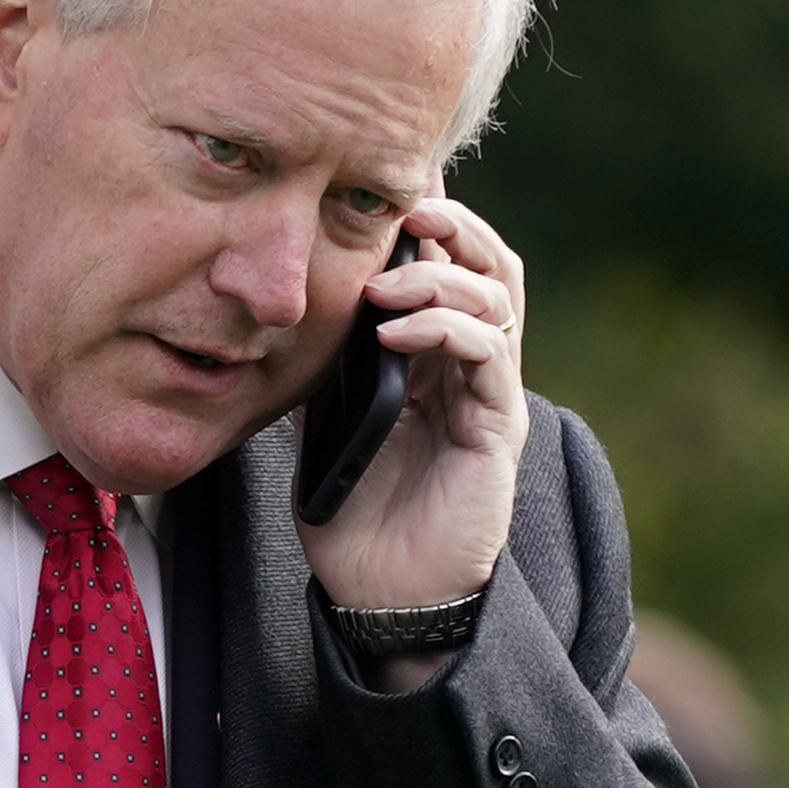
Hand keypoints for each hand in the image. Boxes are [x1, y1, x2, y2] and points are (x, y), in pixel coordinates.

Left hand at [298, 198, 529, 679]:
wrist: (380, 595)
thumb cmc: (354, 517)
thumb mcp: (322, 424)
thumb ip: (322, 366)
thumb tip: (290, 310)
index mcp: (436, 359)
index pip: (451, 267)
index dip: (431, 224)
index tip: (383, 193)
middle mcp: (472, 368)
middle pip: (491, 265)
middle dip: (455, 227)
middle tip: (407, 211)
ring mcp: (490, 395)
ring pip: (498, 299)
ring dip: (442, 277)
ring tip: (387, 286)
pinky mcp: (498, 429)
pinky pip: (489, 355)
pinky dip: (446, 328)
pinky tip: (395, 331)